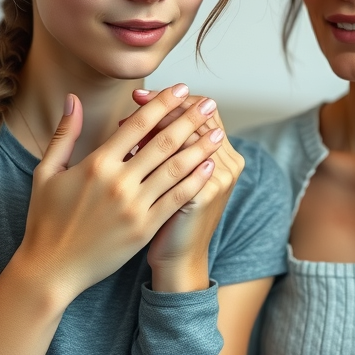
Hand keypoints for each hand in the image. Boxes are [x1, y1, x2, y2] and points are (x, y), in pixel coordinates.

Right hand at [14, 84, 224, 300]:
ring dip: (201, 148)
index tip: (180, 89)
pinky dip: (195, 181)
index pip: (138, 125)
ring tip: (219, 132)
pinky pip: (176, 199)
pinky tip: (209, 167)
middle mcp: (118, 183)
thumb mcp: (47, 172)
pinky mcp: (144, 229)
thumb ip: (65, 133)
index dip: (162, 104)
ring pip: (175, 170)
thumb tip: (73, 98)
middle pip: (163, 143)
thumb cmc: (45, 219)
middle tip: (209, 103)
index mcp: (96, 164)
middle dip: (190, 119)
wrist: (51, 268)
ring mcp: (134, 207)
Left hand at [130, 89, 244, 290]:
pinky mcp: (202, 196)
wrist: (178, 259)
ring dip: (156, 125)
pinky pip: (178, 163)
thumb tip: (140, 112)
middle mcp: (228, 162)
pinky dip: (153, 152)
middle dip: (163, 105)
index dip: (171, 100)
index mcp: (224, 153)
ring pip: (187, 137)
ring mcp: (218, 179)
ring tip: (127, 122)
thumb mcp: (177, 176)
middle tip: (134, 98)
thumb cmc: (170, 215)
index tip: (139, 95)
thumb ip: (169, 144)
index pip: (202, 111)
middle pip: (197, 118)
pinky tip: (129, 148)